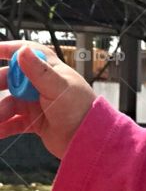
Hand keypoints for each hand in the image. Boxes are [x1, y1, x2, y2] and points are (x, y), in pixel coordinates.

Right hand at [0, 42, 95, 158]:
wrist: (91, 141)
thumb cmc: (81, 111)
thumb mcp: (59, 87)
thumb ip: (39, 71)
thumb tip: (23, 51)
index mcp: (51, 71)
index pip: (29, 53)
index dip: (11, 49)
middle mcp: (43, 86)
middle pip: (12, 79)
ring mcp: (39, 104)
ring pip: (11, 103)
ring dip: (0, 110)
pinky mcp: (37, 123)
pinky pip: (15, 123)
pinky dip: (5, 126)